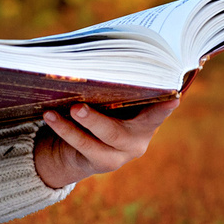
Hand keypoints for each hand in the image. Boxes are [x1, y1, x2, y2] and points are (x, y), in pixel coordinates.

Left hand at [33, 97, 178, 190]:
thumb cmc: (104, 113)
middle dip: (99, 119)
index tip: (173, 98)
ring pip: (101, 139)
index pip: (158, 112)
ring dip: (82, 123)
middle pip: (121, 130)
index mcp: (147, 121)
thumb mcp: (112, 103)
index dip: (165, 106)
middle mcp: (139, 140)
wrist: (84, 150)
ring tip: (67, 109)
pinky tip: (50, 116)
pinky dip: (65, 129)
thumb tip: (91, 60)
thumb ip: (114, 90)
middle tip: (78, 106)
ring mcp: (121, 155)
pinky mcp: (102, 164)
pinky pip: (82, 146)